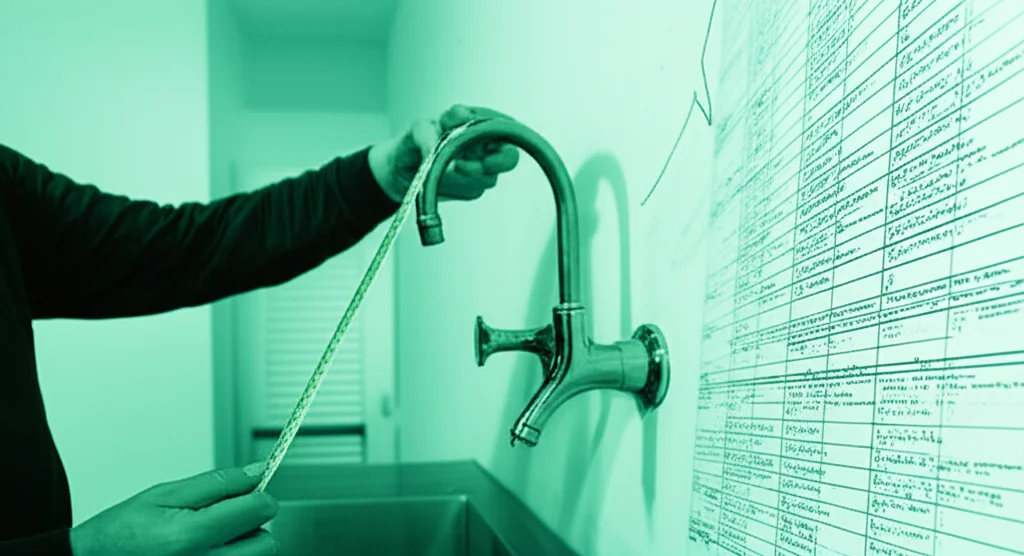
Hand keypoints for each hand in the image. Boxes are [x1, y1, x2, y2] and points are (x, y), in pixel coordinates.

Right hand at [70, 463, 278, 555]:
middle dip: (254, 524)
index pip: (258, 509)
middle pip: (267, 543)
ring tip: (213, 536)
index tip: (249, 490)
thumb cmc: (122, 532)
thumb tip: (256, 473)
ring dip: (245, 544)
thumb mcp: (165, 494)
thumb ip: (217, 484)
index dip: (259, 493)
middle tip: (227, 516)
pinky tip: (208, 550)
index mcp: (192, 536)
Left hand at [368, 104, 520, 201]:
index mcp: (479, 122)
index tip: (483, 142)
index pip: (506, 126)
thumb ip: (430, 135)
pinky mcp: (473, 187)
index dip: (502, 135)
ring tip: (439, 167)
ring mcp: (482, 168)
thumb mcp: (417, 131)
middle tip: (464, 164)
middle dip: (493, 164)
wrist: (400, 170)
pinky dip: (454, 188)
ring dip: (462, 176)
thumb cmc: (412, 142)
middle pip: (510, 157)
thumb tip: (446, 152)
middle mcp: (486, 145)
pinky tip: (440, 180)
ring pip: (487, 178)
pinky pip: (472, 191)